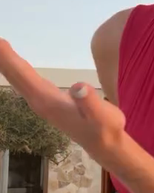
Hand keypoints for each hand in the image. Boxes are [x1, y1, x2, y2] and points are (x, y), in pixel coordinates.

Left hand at [0, 40, 125, 165]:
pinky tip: (16, 65)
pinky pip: (26, 81)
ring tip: (0, 48)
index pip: (23, 76)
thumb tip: (79, 86)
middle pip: (16, 77)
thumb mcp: (103, 116)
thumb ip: (90, 102)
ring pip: (19, 79)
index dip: (9, 60)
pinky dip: (18, 70)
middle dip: (3, 59)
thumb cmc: (104, 129)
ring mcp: (41, 102)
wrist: (103, 145)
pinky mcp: (46, 101)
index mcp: (47, 101)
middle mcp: (39, 101)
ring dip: (7, 64)